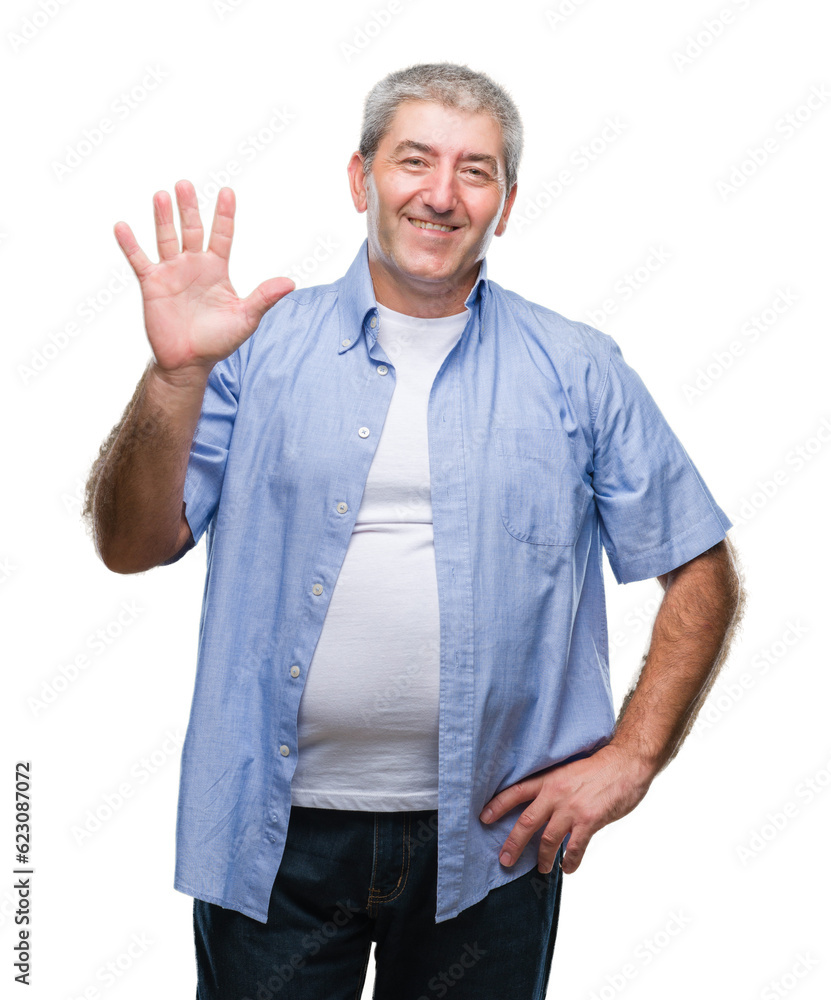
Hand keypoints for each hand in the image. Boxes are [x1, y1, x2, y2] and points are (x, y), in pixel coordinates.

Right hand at [114, 180, 294, 377]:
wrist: (190, 361)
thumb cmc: (219, 340)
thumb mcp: (246, 317)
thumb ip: (264, 297)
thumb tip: (291, 283)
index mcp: (217, 269)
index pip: (222, 235)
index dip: (224, 215)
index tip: (227, 191)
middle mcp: (193, 265)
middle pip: (191, 229)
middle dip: (188, 208)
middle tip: (185, 184)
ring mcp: (171, 272)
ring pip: (166, 238)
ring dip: (163, 218)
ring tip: (162, 195)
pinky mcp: (152, 284)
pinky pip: (139, 260)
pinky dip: (130, 244)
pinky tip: (122, 226)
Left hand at [478, 743, 654, 874]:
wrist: (626, 763)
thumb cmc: (599, 767)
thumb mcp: (568, 771)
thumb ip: (554, 788)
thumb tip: (543, 807)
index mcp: (549, 780)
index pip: (516, 792)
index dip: (498, 805)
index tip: (483, 818)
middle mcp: (556, 794)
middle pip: (526, 822)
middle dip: (513, 844)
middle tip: (504, 860)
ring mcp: (572, 808)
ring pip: (548, 840)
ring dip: (543, 858)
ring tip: (542, 869)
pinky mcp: (589, 821)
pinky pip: (575, 848)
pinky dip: (570, 861)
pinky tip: (568, 867)